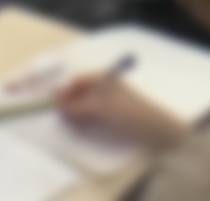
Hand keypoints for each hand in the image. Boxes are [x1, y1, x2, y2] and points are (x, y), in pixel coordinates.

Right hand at [57, 74, 188, 150]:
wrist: (156, 131)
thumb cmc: (129, 113)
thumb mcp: (102, 108)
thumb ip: (80, 106)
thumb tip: (59, 105)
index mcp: (105, 79)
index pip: (79, 80)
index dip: (66, 90)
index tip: (54, 104)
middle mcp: (106, 87)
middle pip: (81, 91)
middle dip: (70, 102)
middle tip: (62, 117)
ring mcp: (110, 101)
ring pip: (86, 104)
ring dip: (77, 112)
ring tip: (72, 123)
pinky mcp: (113, 114)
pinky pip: (94, 113)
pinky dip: (86, 118)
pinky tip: (83, 126)